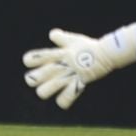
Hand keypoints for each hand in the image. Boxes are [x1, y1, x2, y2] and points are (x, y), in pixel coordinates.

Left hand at [21, 28, 135, 108]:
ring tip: (49, 90)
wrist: (105, 53)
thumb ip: (60, 38)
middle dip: (33, 80)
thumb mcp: (72, 39)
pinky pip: (65, 99)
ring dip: (45, 91)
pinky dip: (63, 101)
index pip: (32, 58)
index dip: (30, 61)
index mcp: (56, 54)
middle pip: (33, 78)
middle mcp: (58, 66)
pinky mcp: (77, 85)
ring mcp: (66, 76)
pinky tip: (63, 97)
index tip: (33, 62)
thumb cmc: (88, 46)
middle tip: (39, 79)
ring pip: (43, 92)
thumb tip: (52, 34)